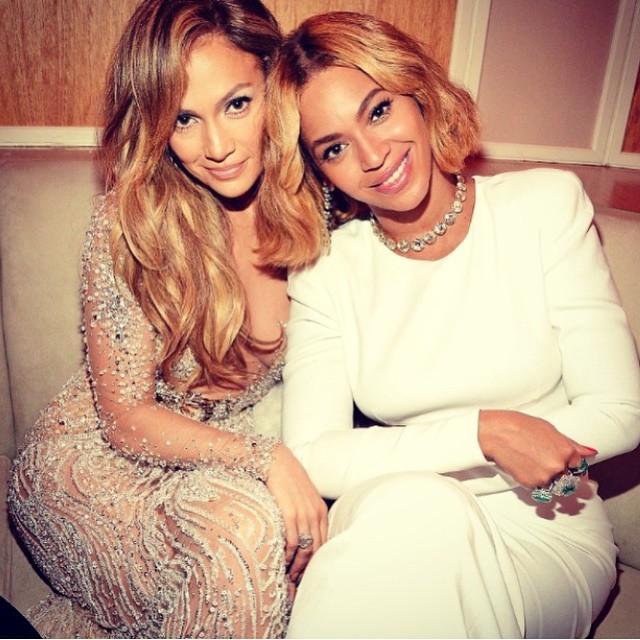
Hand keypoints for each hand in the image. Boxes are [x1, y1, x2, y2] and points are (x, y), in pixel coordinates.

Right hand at [266, 444, 327, 584]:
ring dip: (297, 566)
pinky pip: (292, 541)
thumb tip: (304, 536)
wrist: (277, 462)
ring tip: (288, 577)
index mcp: (321, 511)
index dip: (316, 562)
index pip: (324, 544)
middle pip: (316, 550)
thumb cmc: (288, 480)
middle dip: (307, 569)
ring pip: (305, 549)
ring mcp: (304, 514)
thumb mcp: (304, 497)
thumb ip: (307, 515)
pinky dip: (288, 555)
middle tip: (297, 582)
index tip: (307, 575)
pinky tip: (282, 561)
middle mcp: (316, 514)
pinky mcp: (290, 513)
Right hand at [478, 410, 595, 487]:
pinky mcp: (531, 484)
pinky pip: (538, 487)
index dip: (570, 465)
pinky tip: (524, 465)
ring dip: (545, 477)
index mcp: (566, 450)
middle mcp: (558, 466)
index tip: (566, 466)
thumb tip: (589, 452)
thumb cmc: (519, 426)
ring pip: (552, 484)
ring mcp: (545, 477)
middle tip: (542, 460)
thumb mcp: (548, 428)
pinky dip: (533, 479)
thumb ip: (570, 443)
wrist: (495, 433)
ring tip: (530, 461)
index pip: (578, 466)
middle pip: (567, 478)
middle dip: (558, 472)